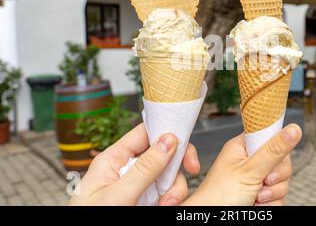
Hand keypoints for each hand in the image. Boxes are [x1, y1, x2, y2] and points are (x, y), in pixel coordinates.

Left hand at [69, 123, 199, 205]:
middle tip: (192, 170)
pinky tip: (166, 206)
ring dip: (174, 188)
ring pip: (167, 176)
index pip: (144, 133)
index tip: (184, 143)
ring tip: (166, 204)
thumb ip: (144, 168)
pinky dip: (171, 199)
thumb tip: (169, 139)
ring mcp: (136, 186)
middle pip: (162, 154)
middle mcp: (126, 169)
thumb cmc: (90, 219)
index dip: (166, 133)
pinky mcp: (143, 201)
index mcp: (113, 159)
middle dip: (176, 165)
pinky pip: (165, 192)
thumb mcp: (118, 195)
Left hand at [184, 124, 300, 205]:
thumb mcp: (250, 170)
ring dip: (273, 193)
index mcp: (243, 147)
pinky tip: (257, 204)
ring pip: (282, 181)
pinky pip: (279, 196)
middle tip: (264, 181)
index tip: (274, 158)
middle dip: (277, 176)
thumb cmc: (219, 195)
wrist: (211, 219)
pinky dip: (271, 203)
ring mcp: (256, 178)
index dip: (277, 146)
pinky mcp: (261, 195)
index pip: (270, 135)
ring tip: (256, 197)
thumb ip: (274, 150)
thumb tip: (294, 128)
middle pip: (281, 161)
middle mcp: (250, 161)